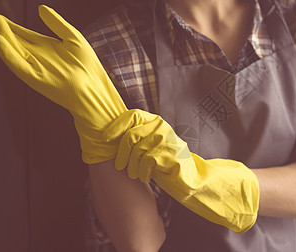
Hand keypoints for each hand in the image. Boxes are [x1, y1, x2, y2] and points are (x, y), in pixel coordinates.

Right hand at [0, 6, 127, 162]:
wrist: (94, 90)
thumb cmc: (87, 66)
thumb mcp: (73, 38)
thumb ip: (57, 23)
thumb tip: (41, 7)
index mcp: (46, 48)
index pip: (23, 35)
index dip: (10, 26)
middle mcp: (38, 58)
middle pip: (15, 42)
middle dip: (1, 30)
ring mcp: (35, 68)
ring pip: (14, 50)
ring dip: (2, 37)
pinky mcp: (35, 78)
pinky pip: (18, 65)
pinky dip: (8, 54)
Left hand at [103, 109, 259, 232]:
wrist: (190, 180)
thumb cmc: (165, 164)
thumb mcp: (149, 146)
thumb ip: (136, 137)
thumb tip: (110, 134)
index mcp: (155, 122)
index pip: (131, 115)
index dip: (116, 127)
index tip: (105, 139)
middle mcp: (162, 128)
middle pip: (131, 134)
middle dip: (121, 152)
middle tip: (119, 166)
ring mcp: (167, 141)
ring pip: (137, 150)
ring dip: (132, 166)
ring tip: (134, 174)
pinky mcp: (170, 156)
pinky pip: (146, 161)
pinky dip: (142, 172)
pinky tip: (145, 177)